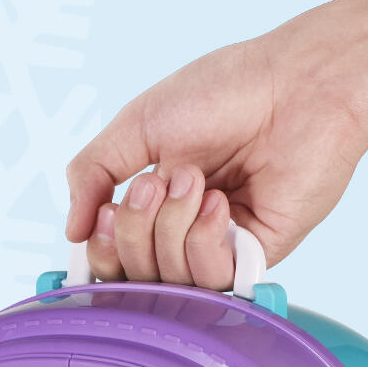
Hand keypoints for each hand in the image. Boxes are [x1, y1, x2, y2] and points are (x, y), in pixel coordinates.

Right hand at [66, 13, 367, 285]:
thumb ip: (91, 174)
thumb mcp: (135, 125)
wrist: (294, 86)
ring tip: (194, 180)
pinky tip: (221, 203)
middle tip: (156, 183)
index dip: (101, 248)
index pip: (112, 256)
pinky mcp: (257, 255)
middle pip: (134, 274)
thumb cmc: (223, 91)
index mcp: (154, 201)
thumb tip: (72, 232)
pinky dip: (204, 241)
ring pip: (169, 280)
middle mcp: (185, 229)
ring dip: (171, 227)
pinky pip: (213, 280)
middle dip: (135, 229)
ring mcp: (221, 245)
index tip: (106, 213)